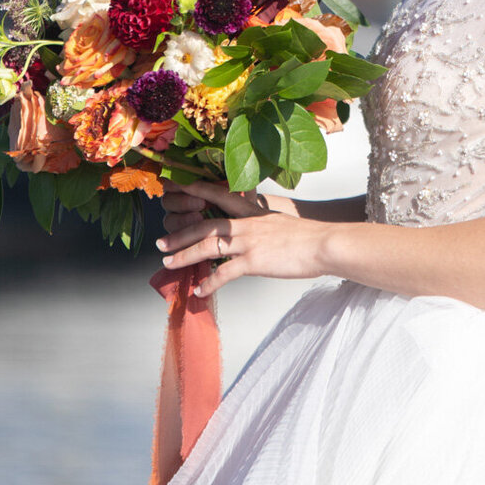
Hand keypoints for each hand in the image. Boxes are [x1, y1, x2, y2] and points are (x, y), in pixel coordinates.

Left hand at [157, 178, 327, 298]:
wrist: (324, 243)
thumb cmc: (308, 235)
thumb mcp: (280, 221)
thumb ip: (263, 223)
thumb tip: (253, 231)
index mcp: (252, 211)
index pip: (218, 196)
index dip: (195, 193)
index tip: (177, 192)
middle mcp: (246, 223)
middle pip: (204, 225)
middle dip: (179, 234)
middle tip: (160, 244)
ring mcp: (248, 241)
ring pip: (207, 247)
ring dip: (184, 256)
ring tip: (168, 265)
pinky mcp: (254, 261)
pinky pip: (224, 274)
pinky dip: (209, 283)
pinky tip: (199, 291)